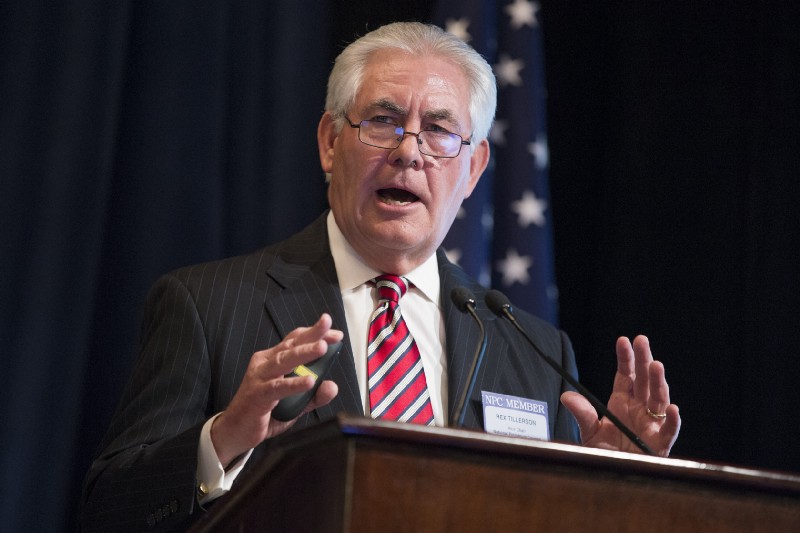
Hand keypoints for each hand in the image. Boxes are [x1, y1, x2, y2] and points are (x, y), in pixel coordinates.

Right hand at [210, 314, 341, 465]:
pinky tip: (308, 381)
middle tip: (328, 326)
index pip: (295, 341)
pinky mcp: (257, 394)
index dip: (314, 334)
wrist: (235, 431)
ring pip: (284, 361)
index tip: (335, 334)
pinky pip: (277, 387)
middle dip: (312, 334)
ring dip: (304, 353)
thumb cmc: (263, 412)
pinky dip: (293, 384)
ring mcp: (260, 377)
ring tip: (322, 348)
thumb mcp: (295, 404)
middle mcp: (266, 364)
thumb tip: (332, 386)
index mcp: (274, 360)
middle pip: (291, 345)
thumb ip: (315, 395)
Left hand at [560, 335, 680, 456]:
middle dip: (643, 360)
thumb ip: (582, 413)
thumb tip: (567, 395)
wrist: (612, 477)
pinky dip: (673, 421)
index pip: (626, 375)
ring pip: (658, 399)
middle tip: (642, 340)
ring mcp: (652, 424)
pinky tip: (673, 409)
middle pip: (644, 380)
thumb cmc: (605, 452)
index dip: (625, 358)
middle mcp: (639, 409)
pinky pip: (669, 431)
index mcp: (622, 402)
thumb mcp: (589, 431)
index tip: (623, 340)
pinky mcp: (660, 444)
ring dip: (658, 382)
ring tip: (656, 365)